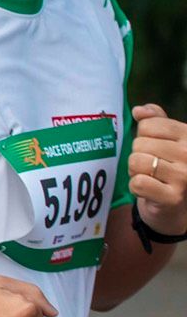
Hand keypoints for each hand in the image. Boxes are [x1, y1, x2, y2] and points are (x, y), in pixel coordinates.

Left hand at [128, 105, 186, 234]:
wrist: (177, 206)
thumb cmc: (169, 167)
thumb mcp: (167, 140)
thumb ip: (155, 121)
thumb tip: (139, 110)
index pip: (148, 125)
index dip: (143, 137)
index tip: (155, 149)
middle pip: (139, 144)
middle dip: (138, 156)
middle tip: (151, 167)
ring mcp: (185, 176)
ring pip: (136, 162)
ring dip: (135, 171)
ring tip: (150, 177)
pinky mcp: (173, 197)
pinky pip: (137, 183)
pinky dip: (135, 187)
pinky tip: (148, 190)